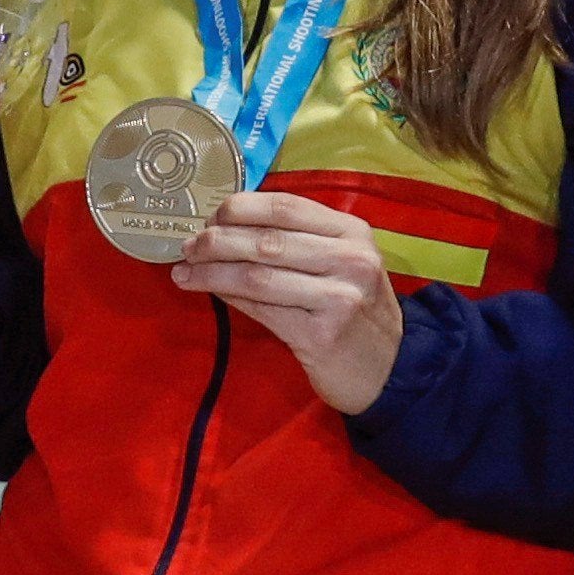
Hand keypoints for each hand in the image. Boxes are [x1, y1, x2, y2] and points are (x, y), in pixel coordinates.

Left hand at [170, 189, 408, 414]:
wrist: (389, 368)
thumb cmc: (356, 309)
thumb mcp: (343, 264)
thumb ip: (301, 240)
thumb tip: (228, 225)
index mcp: (353, 232)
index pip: (286, 206)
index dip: (240, 207)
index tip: (210, 216)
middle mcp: (350, 260)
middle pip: (267, 240)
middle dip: (217, 241)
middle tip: (188, 245)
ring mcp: (337, 299)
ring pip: (257, 276)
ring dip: (212, 272)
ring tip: (184, 271)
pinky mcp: (320, 335)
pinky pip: (261, 310)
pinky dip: (229, 297)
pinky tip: (208, 291)